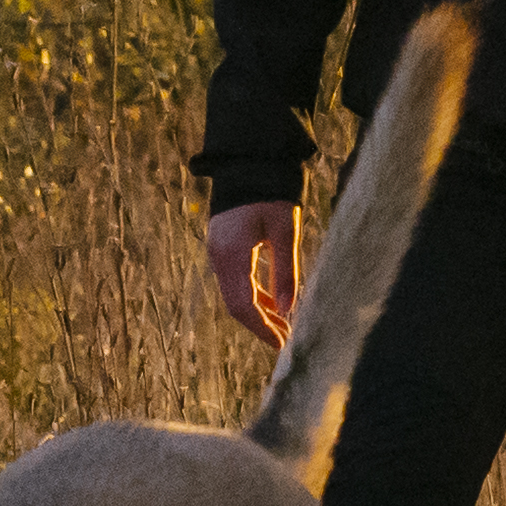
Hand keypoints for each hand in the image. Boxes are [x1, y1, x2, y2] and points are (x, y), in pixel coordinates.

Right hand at [205, 201, 302, 340]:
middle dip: (260, 325)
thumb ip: (286, 271)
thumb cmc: (272, 191)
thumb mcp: (286, 230)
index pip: (242, 305)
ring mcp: (218, 251)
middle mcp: (218, 256)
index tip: (282, 345)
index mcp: (232, 254)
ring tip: (285, 326)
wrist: (248, 159)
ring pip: (234, 293)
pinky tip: (274, 303)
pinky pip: (235, 279)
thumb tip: (287, 310)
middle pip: (235, 304)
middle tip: (287, 341)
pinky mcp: (223, 246)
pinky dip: (253, 294)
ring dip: (258, 311)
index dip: (262, 328)